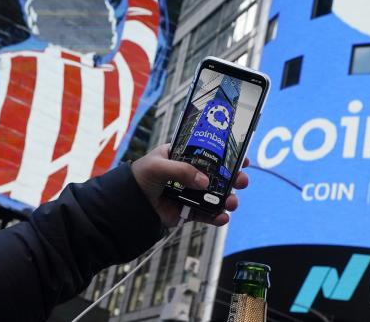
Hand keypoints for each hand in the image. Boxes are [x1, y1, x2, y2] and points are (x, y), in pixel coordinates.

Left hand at [130, 144, 249, 226]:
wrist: (128, 205)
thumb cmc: (139, 177)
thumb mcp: (158, 166)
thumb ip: (182, 170)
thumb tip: (204, 182)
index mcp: (182, 155)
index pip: (208, 152)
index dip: (226, 154)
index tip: (242, 157)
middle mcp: (189, 173)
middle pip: (218, 175)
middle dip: (233, 178)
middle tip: (241, 181)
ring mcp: (190, 193)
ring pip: (215, 196)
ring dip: (228, 199)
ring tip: (232, 203)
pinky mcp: (188, 211)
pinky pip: (206, 214)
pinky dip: (216, 217)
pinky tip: (222, 218)